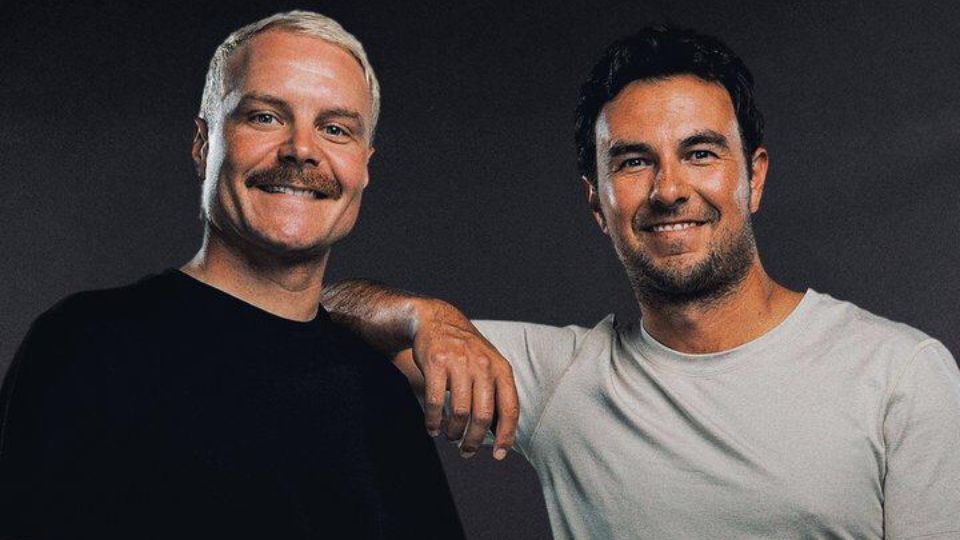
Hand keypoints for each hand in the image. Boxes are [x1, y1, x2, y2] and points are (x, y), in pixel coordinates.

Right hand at [412, 300, 518, 459]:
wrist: (437, 320)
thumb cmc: (466, 351)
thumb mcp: (489, 365)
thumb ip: (497, 393)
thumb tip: (501, 432)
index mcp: (501, 369)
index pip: (510, 408)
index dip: (506, 436)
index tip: (499, 455)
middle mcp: (483, 365)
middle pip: (483, 416)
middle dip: (474, 440)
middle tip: (467, 451)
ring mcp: (459, 363)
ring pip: (460, 412)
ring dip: (453, 432)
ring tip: (449, 436)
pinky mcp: (436, 363)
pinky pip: (435, 402)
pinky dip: (433, 421)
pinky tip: (433, 428)